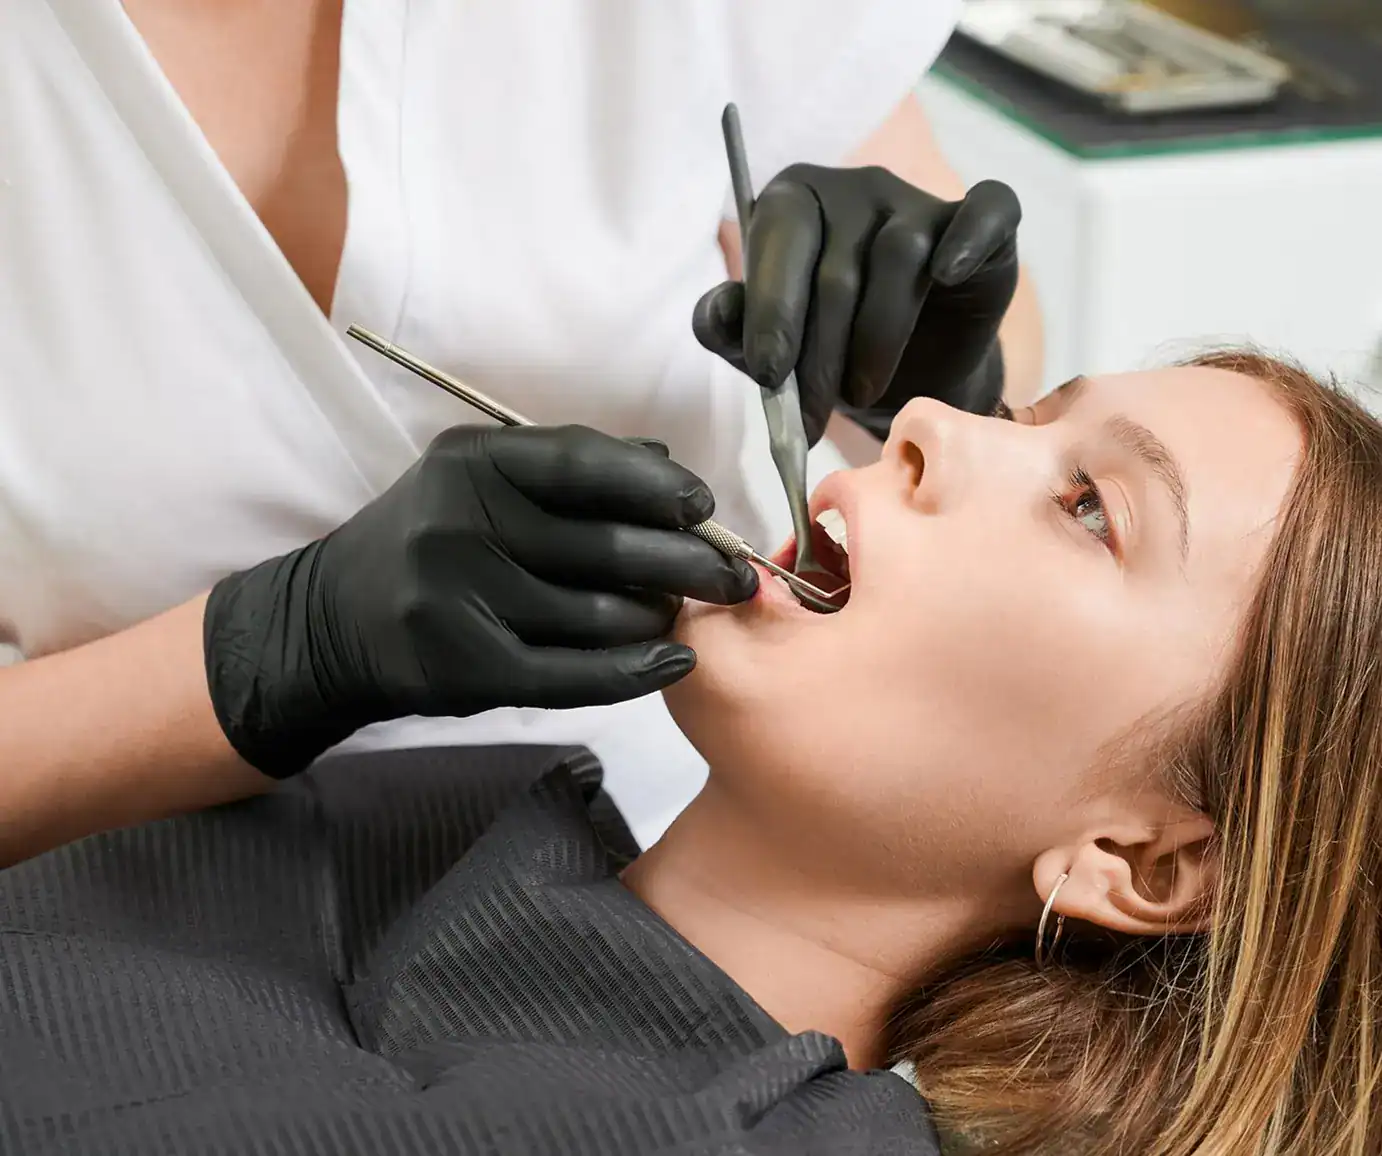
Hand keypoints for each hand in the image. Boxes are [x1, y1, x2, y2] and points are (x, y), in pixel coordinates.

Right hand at [203, 425, 757, 776]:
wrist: (334, 621)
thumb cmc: (430, 540)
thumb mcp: (482, 481)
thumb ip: (571, 467)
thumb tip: (667, 464)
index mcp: (470, 464)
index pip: (585, 463)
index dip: (658, 486)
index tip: (704, 508)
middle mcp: (458, 524)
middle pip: (606, 546)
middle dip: (687, 562)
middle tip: (732, 575)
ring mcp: (456, 600)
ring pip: (597, 615)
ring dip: (658, 618)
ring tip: (681, 614)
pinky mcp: (463, 668)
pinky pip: (573, 675)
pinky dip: (635, 671)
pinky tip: (673, 662)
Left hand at [693, 164, 1020, 443]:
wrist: (908, 381)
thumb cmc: (829, 355)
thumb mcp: (770, 353)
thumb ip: (732, 330)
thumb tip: (717, 311)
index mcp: (794, 202)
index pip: (780, 236)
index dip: (772, 308)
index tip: (769, 373)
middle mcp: (856, 188)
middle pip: (837, 264)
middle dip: (819, 354)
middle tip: (810, 418)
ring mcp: (919, 200)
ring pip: (898, 258)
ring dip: (876, 341)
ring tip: (862, 396)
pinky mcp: (984, 224)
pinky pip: (987, 210)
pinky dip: (969, 239)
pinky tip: (947, 273)